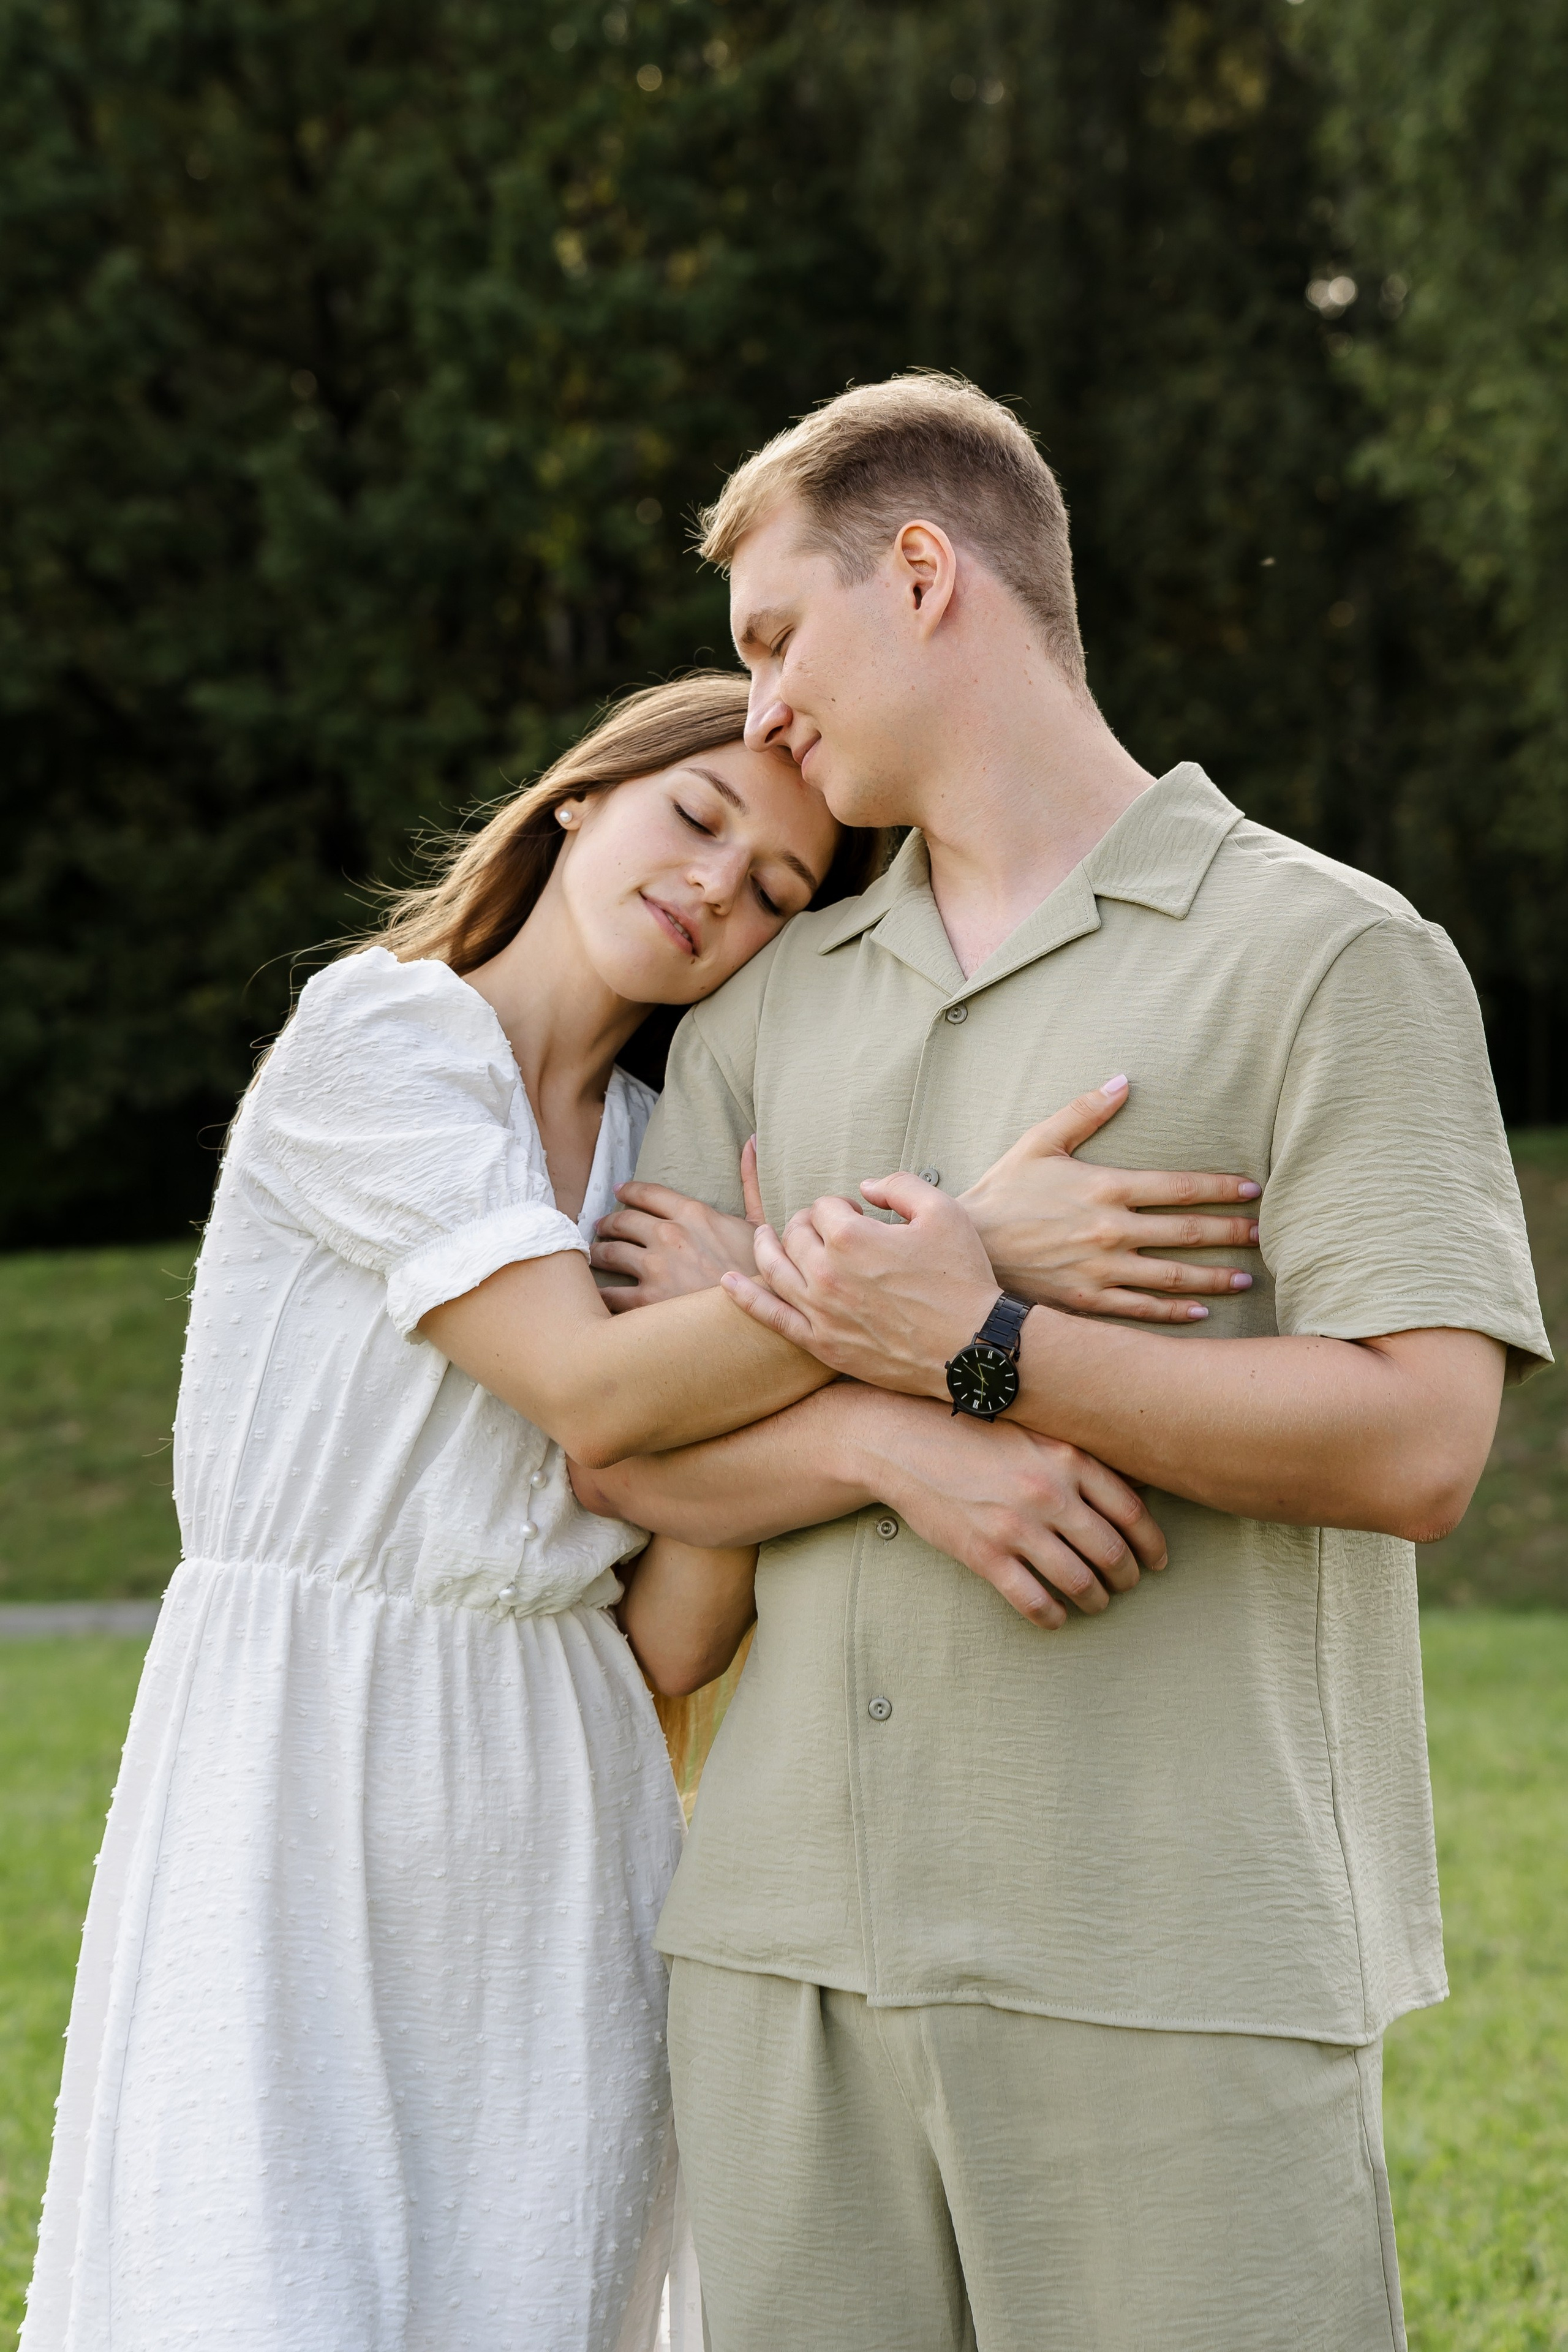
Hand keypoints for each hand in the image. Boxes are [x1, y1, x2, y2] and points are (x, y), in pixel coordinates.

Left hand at [591, 1138, 765, 1310]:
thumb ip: (750, 1181)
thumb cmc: (764, 1271)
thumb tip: (751, 1142)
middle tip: (600, 1228)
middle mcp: (670, 1235)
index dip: (629, 1191)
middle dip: (607, 1223)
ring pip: (610, 1253)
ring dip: (598, 1254)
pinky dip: (600, 1293)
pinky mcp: (649, 1301)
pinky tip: (596, 1295)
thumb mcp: (760, 1221)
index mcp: (694, 1213)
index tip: (618, 1191)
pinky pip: (611, 1294)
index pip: (648, 1193)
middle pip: (623, 1220)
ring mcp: (657, 1268)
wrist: (765, 1310)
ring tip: (594, 1258)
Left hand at [722, 1176, 998, 1395]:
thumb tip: (863, 1188)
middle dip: (807, 1223)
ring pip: (774, 1268)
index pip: (824, 1206)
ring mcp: (820, 1311)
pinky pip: (770, 1316)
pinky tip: (728, 1282)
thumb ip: (898, 1185)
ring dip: (767, 1246)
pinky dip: (745, 1296)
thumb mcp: (943, 1212)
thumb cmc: (962, 1280)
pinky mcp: (821, 1343)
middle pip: (795, 1233)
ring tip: (765, 1236)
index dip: (840, 1205)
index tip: (858, 1214)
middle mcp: (826, 1273)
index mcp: (852, 1236)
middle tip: (824, 1228)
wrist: (972, 1350)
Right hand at [848, 1387, 1166, 1628]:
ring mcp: (1017, 1526)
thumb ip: (1080, 1458)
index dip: (1152, 1544)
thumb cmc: (973, 1433)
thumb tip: (1134, 1487)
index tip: (1157, 1560)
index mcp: (1068, 1458)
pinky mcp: (985, 1555)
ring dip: (1097, 1601)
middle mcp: (1049, 1493)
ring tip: (1097, 1603)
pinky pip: (1034, 1601)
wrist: (904, 1441)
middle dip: (1128, 1577)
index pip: (1132, 1512)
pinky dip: (1053, 1617)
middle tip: (1127, 1584)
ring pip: (1080, 1582)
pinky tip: (1057, 1616)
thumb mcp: (1035, 1432)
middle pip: (1113, 1553)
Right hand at [961, 1076, 1260, 1322]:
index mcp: (1105, 1187)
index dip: (1222, 1189)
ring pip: (1172, 1275)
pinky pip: (1141, 1309)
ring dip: (1213, 1278)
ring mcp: (1101, 1270)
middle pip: (1187, 1232)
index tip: (1252, 1191)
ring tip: (1245, 1278)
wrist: (964, 1246)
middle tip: (1264, 1234)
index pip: (1180, 1188)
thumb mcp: (1038, 1143)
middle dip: (1231, 1233)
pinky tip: (1199, 1313)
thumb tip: (1123, 1081)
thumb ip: (1083, 1112)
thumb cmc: (1002, 1192)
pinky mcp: (1087, 1300)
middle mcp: (1111, 1230)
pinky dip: (1173, 1312)